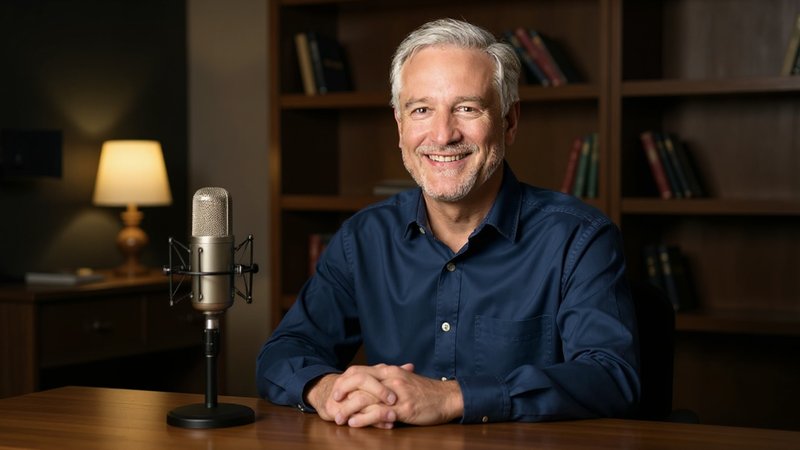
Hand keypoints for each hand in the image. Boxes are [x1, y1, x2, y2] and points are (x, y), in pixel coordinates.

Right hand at [304, 366, 398, 428]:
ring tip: (392, 418)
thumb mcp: (371, 379)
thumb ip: (390, 374)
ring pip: (358, 401)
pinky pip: (353, 417)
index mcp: (357, 373)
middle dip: (379, 390)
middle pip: (362, 380)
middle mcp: (348, 381)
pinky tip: (384, 426)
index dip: (387, 375)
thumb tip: (410, 366)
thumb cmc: (354, 389)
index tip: (402, 383)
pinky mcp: (335, 411)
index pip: (372, 370)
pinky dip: (370, 423)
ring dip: (376, 411)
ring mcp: (341, 396)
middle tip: (392, 400)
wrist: (326, 396)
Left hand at [309, 364, 463, 427]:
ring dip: (348, 409)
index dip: (344, 380)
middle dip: (341, 393)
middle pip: (357, 381)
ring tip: (339, 418)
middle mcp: (390, 378)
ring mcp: (396, 393)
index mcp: (389, 370)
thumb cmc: (426, 391)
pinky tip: (354, 423)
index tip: (336, 391)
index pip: (359, 371)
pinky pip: (377, 412)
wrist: (447, 397)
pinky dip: (363, 418)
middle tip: (332, 405)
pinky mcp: (402, 408)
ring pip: (364, 397)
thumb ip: (387, 381)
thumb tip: (371, 385)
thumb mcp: (404, 380)